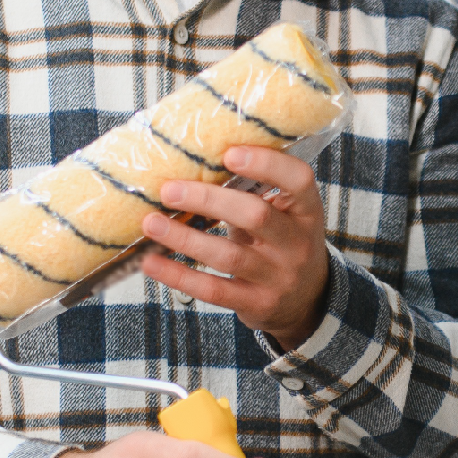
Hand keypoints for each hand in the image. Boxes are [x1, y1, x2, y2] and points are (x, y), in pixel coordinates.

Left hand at [139, 146, 329, 349]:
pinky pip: (214, 289)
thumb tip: (192, 163)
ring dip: (185, 238)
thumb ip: (254, 193)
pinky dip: (179, 275)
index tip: (229, 154)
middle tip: (169, 190)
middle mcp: (298, 243)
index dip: (266, 164)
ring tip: (151, 223)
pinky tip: (152, 263)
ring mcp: (279, 277)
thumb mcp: (285, 215)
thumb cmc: (283, 242)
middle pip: (256, 216)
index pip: (298, 180)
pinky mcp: (257, 303)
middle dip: (208, 200)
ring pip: (229, 255)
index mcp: (306, 210)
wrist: (307, 298)